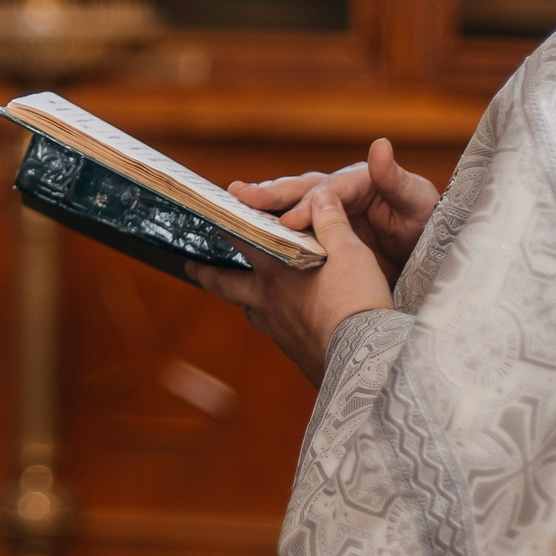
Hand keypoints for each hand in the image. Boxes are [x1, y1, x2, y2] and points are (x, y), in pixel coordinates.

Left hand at [190, 184, 393, 383]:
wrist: (364, 360)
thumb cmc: (356, 302)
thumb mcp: (350, 252)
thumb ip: (332, 222)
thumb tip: (322, 194)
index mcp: (276, 270)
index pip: (239, 238)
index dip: (222, 222)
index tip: (205, 215)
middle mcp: (267, 300)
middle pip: (224, 284)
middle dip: (206, 273)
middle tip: (191, 266)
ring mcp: (277, 328)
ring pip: (248, 310)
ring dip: (240, 299)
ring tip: (239, 292)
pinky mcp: (292, 349)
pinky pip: (271, 330)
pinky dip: (268, 320)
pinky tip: (280, 320)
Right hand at [231, 138, 438, 282]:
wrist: (433, 258)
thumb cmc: (427, 224)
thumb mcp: (417, 201)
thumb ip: (394, 177)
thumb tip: (380, 144)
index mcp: (359, 181)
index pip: (328, 191)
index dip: (308, 205)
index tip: (290, 222)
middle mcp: (338, 193)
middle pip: (300, 190)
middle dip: (270, 193)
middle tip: (240, 196)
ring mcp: (329, 213)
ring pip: (291, 205)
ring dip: (263, 206)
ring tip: (235, 203)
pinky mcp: (324, 234)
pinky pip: (295, 230)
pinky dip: (272, 230)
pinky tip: (250, 234)